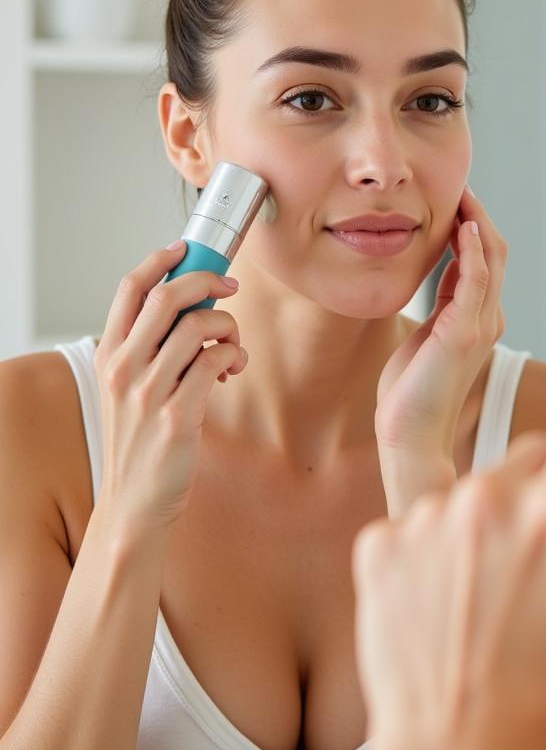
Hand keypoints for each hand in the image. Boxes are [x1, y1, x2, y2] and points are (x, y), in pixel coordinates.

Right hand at [92, 241, 247, 539]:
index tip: (187, 248)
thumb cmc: (140, 439)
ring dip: (228, 327)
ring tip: (232, 346)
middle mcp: (123, 369)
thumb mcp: (129, 387)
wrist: (137, 501)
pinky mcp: (178, 415)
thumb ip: (150, 347)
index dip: (161, 259)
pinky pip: (216, 361)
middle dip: (207, 281)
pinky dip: (233, 356)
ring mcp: (148, 392)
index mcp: (109, 354)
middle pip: (168, 297)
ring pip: (199, 326)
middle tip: (230, 288)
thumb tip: (191, 304)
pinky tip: (233, 368)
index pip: (129, 288)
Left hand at [354, 344, 545, 749]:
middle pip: (539, 453)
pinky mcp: (385, 534)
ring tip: (499, 585)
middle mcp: (492, 503)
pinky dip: (445, 539)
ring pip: (484, 481)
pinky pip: (431, 508)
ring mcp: (432, 516)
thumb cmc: (545, 697)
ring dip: (498, 515)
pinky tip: (454, 591)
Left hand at [374, 186, 507, 513]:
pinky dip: (473, 251)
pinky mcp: (463, 333)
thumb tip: (443, 269)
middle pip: (495, 252)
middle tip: (458, 186)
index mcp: (479, 319)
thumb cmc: (413, 391)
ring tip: (461, 194)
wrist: (409, 435)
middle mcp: (488, 318)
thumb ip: (441, 304)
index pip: (485, 260)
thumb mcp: (427, 335)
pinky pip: (475, 281)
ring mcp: (480, 325)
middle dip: (478, 215)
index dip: (473, 226)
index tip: (454, 199)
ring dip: (477, 222)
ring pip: (490, 260)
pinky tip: (463, 226)